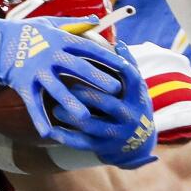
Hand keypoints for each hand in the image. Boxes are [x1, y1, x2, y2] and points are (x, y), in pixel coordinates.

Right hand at [0, 19, 151, 165]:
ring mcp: (36, 70)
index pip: (89, 48)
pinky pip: (32, 103)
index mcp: (61, 39)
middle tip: (115, 91)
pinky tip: (48, 133)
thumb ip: (75, 24)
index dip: (108, 57)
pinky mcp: (22, 83)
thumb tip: (96, 20)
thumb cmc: (27, 31)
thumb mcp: (51, 23)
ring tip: (84, 117)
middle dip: (97, 79)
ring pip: (56, 89)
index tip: (125, 67)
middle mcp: (50, 55)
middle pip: (77, 68)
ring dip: (70, 104)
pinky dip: (39, 119)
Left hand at [58, 46, 156, 168]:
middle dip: (89, 95)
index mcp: (137, 98)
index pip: (132, 80)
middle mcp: (129, 117)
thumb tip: (119, 43)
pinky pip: (83, 143)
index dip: (120, 67)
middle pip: (109, 104)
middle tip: (69, 87)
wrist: (138, 143)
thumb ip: (128, 66)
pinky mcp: (103, 147)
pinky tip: (52, 131)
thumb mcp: (135, 88)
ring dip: (73, 117)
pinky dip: (66, 137)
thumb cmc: (131, 105)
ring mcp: (116, 134)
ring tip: (56, 109)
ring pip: (93, 126)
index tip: (100, 55)